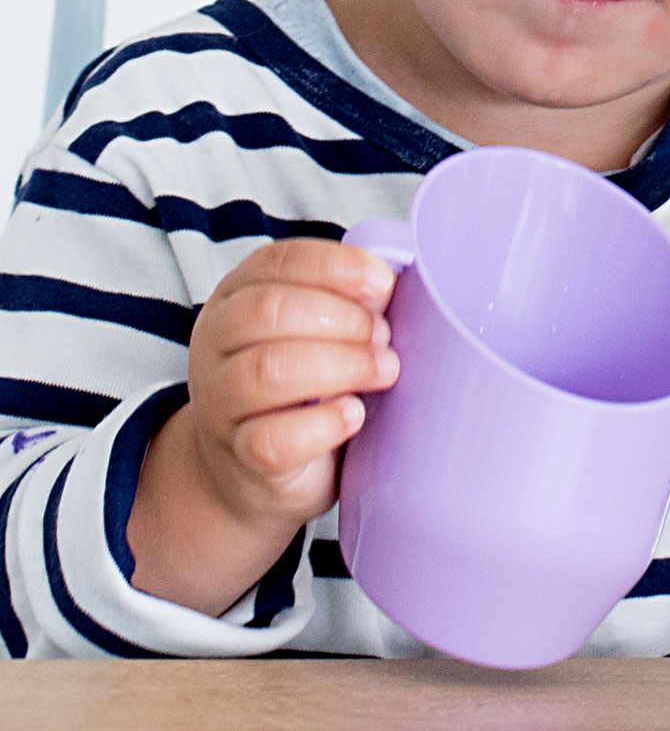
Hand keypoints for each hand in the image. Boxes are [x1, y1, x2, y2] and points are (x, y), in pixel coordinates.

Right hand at [185, 238, 400, 530]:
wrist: (261, 469)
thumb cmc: (306, 385)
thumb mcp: (326, 332)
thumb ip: (353, 303)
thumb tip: (391, 285)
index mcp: (239, 294)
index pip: (278, 262)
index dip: (336, 266)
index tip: (383, 282)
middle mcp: (217, 341)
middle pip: (269, 310)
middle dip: (343, 319)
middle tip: (384, 337)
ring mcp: (220, 400)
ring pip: (267, 371)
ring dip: (341, 365)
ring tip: (383, 371)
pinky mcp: (238, 455)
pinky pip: (273, 438)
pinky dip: (324, 424)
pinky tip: (354, 414)